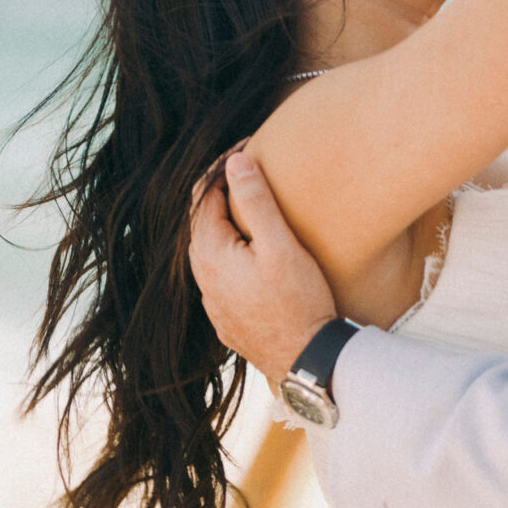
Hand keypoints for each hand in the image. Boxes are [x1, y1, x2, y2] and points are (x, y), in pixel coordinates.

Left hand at [189, 152, 337, 391]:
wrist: (305, 359)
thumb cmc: (298, 301)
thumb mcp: (281, 245)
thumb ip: (256, 201)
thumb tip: (234, 161)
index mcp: (210, 253)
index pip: (205, 196)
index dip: (224, 167)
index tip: (248, 148)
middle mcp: (203, 277)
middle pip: (204, 221)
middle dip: (223, 192)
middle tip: (251, 169)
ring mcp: (213, 300)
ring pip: (211, 248)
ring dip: (228, 223)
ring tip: (254, 205)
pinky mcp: (227, 316)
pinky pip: (222, 273)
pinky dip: (233, 251)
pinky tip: (255, 251)